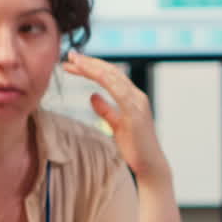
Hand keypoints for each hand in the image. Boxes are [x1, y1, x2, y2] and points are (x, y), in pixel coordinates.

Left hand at [62, 52, 169, 183]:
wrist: (150, 166)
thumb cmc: (135, 147)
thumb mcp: (115, 125)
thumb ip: (105, 110)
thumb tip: (92, 95)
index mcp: (132, 98)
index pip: (110, 76)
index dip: (92, 67)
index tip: (74, 62)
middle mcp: (136, 96)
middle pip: (111, 72)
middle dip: (89, 62)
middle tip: (70, 55)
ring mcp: (137, 103)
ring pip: (113, 77)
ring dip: (92, 67)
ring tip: (74, 61)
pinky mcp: (135, 112)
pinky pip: (118, 90)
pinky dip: (103, 79)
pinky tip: (89, 73)